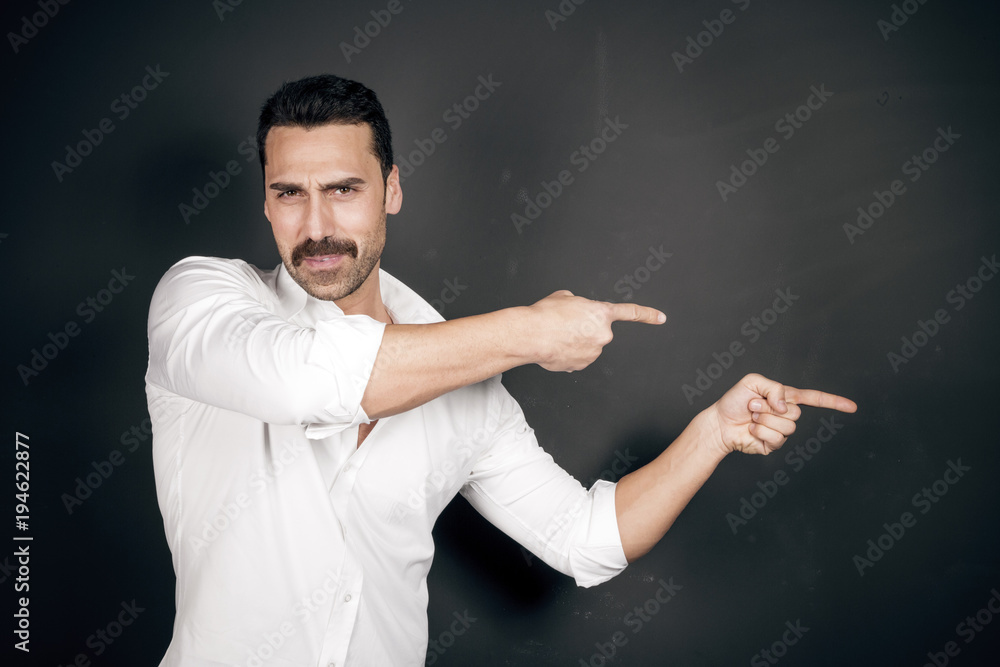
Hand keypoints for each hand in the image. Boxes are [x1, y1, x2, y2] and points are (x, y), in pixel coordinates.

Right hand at [525, 290, 665, 371]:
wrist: (531, 334)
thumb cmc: (546, 314)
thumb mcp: (565, 296)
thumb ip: (579, 304)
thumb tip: (576, 313)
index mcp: (601, 313)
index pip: (631, 312)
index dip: (647, 314)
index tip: (660, 318)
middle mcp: (602, 334)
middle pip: (598, 331)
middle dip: (585, 329)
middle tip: (566, 324)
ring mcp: (593, 352)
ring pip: (587, 345)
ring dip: (576, 341)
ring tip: (557, 335)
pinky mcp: (581, 365)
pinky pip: (577, 357)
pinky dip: (568, 353)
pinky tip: (556, 347)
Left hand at [704, 373, 857, 456]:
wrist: (720, 422)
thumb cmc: (735, 401)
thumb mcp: (753, 382)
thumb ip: (774, 387)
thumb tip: (786, 405)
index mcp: (785, 398)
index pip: (814, 399)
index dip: (834, 402)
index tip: (852, 407)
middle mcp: (785, 414)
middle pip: (796, 413)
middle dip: (771, 408)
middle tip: (754, 406)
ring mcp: (780, 431)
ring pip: (787, 427)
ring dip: (765, 420)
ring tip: (752, 418)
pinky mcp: (773, 445)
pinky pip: (776, 438)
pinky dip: (761, 432)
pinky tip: (752, 430)